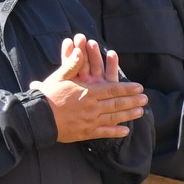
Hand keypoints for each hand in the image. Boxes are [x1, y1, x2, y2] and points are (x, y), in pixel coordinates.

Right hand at [33, 36, 148, 142]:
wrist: (38, 118)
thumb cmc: (47, 96)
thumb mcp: (59, 77)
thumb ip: (72, 64)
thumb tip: (79, 50)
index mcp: (88, 92)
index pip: (113, 89)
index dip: (127, 88)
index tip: (138, 87)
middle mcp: (93, 107)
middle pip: (117, 104)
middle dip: (132, 101)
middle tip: (145, 99)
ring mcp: (90, 121)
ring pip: (114, 117)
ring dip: (128, 115)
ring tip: (140, 112)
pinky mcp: (86, 133)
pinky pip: (104, 132)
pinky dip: (115, 132)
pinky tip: (125, 131)